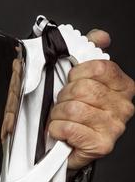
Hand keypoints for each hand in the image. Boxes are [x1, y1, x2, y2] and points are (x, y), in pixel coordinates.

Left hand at [48, 29, 134, 171]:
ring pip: (72, 108)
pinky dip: (57, 129)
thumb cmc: (75, 112)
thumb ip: (91, 54)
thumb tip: (101, 36)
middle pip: (82, 88)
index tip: (72, 81)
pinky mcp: (101, 145)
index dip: (77, 73)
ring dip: (58, 114)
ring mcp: (114, 127)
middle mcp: (123, 107)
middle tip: (64, 104)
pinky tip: (62, 132)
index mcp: (122, 87)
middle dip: (64, 96)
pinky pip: (68, 127)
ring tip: (63, 119)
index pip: (98, 67)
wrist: (67, 145)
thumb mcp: (82, 79)